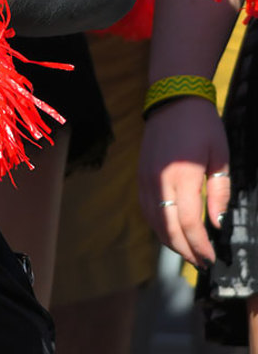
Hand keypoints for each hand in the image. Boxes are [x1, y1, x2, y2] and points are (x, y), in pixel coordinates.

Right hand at [138, 96, 230, 266]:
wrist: (173, 98)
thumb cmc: (202, 125)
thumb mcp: (219, 156)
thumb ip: (219, 192)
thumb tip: (216, 224)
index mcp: (183, 175)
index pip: (189, 223)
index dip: (200, 245)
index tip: (210, 258)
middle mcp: (159, 180)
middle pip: (168, 228)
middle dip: (185, 250)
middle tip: (200, 263)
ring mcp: (146, 177)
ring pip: (153, 221)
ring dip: (169, 241)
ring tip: (187, 252)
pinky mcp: (140, 174)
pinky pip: (145, 208)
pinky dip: (157, 225)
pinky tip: (170, 230)